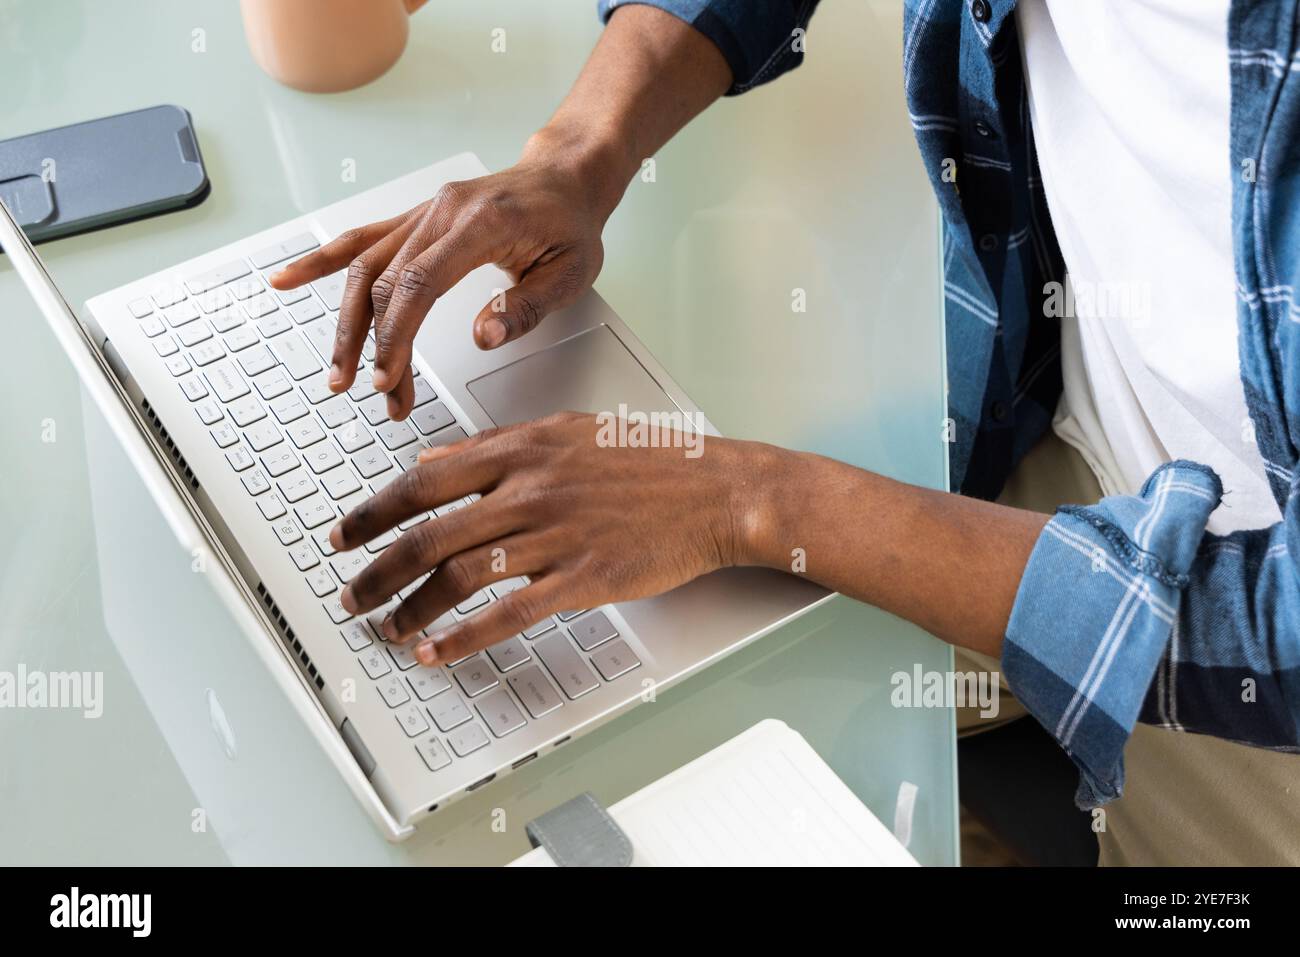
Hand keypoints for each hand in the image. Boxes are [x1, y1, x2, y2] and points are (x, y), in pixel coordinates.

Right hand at [267, 153, 610, 419]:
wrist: (563, 179)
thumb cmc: (569, 226)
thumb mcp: (571, 274)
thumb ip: (526, 307)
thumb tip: (482, 338)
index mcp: (479, 225)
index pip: (419, 283)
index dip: (396, 334)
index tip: (387, 378)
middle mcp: (441, 213)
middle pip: (383, 281)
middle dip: (372, 346)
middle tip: (375, 395)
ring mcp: (423, 213)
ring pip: (363, 266)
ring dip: (346, 324)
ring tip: (338, 373)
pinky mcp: (414, 221)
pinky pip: (360, 239)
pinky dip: (321, 261)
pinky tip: (286, 280)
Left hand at [329, 412, 778, 665]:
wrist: (715, 491)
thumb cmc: (648, 461)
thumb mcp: (564, 433)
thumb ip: (493, 447)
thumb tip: (432, 461)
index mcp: (521, 450)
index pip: (424, 481)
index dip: (373, 511)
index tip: (344, 534)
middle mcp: (529, 491)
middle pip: (429, 534)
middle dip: (377, 570)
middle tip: (350, 594)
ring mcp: (555, 536)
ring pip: (459, 576)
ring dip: (411, 608)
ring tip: (387, 628)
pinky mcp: (582, 579)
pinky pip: (508, 614)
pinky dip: (463, 637)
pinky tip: (437, 651)